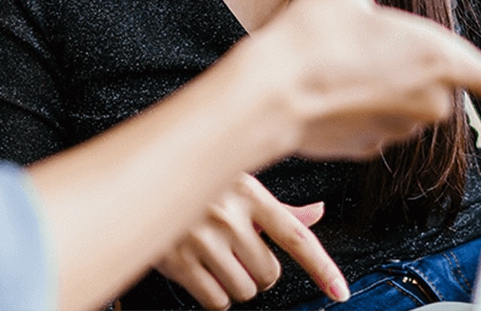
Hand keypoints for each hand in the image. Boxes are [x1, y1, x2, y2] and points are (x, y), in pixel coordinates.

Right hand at [153, 173, 348, 309]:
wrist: (141, 181)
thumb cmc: (196, 182)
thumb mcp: (239, 183)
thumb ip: (278, 207)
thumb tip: (317, 214)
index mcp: (249, 194)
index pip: (296, 236)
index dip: (322, 267)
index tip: (339, 290)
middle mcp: (228, 216)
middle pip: (270, 274)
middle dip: (259, 271)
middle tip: (239, 252)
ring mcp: (203, 240)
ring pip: (245, 290)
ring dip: (237, 282)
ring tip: (218, 256)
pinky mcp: (180, 262)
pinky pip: (217, 300)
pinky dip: (215, 294)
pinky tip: (204, 270)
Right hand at [251, 0, 480, 159]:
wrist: (271, 92)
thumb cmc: (313, 37)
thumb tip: (364, 7)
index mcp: (442, 59)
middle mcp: (432, 102)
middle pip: (438, 81)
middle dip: (409, 64)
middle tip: (366, 43)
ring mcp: (402, 130)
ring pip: (403, 101)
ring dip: (381, 85)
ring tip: (338, 64)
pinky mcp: (372, 148)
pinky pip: (377, 121)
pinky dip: (358, 107)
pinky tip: (328, 90)